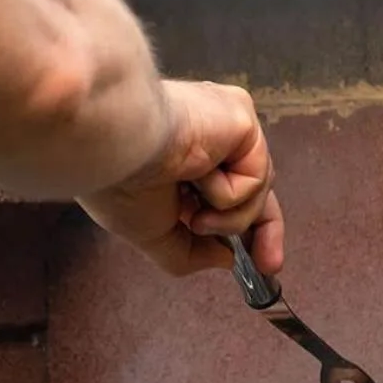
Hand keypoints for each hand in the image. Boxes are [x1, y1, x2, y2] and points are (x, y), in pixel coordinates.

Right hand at [77, 79, 284, 276]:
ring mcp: (226, 125)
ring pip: (255, 192)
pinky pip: (255, 176)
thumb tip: (226, 260)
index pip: (230, 195)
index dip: (246, 230)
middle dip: (265, 231)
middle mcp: (209, 138)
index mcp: (183, 158)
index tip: (259, 264)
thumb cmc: (117, 183)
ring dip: (226, 218)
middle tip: (269, 265)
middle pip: (255, 191)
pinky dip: (228, 194)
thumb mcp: (153, 236)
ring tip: (192, 213)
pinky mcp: (241, 117)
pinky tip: (197, 180)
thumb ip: (190, 254)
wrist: (113, 148)